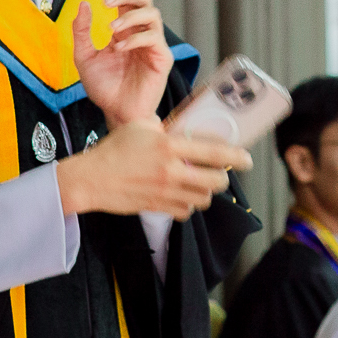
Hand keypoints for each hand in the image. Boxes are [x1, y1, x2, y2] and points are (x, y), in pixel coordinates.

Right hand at [55, 119, 251, 219]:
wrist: (90, 179)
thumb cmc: (112, 150)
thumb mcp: (139, 126)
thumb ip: (163, 127)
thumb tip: (178, 128)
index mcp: (169, 146)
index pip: (214, 152)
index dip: (237, 157)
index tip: (247, 159)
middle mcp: (171, 170)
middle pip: (215, 181)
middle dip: (223, 178)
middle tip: (220, 173)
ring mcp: (165, 192)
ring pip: (203, 198)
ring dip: (206, 192)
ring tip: (199, 184)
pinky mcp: (158, 207)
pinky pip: (186, 211)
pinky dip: (188, 205)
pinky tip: (182, 196)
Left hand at [73, 0, 172, 126]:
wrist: (116, 113)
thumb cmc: (103, 88)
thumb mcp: (84, 57)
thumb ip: (82, 32)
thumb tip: (84, 5)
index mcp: (124, 31)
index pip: (126, 1)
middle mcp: (140, 34)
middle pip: (144, 0)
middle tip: (108, 1)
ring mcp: (153, 45)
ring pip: (152, 15)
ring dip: (130, 16)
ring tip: (112, 28)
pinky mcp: (162, 58)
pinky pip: (153, 38)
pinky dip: (136, 38)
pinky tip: (120, 49)